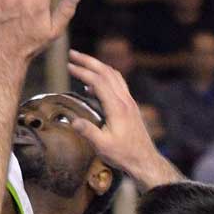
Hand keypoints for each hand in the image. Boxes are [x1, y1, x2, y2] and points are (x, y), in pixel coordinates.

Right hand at [67, 48, 166, 182]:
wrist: (144, 160)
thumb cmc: (124, 155)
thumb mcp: (102, 146)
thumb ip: (88, 132)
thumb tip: (72, 121)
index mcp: (117, 107)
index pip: (98, 81)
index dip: (83, 71)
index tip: (69, 65)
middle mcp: (125, 100)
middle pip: (106, 71)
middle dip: (88, 61)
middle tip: (73, 54)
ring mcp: (129, 101)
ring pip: (114, 75)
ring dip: (97, 66)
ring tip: (82, 64)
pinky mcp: (130, 106)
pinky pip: (118, 84)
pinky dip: (105, 77)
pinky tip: (92, 87)